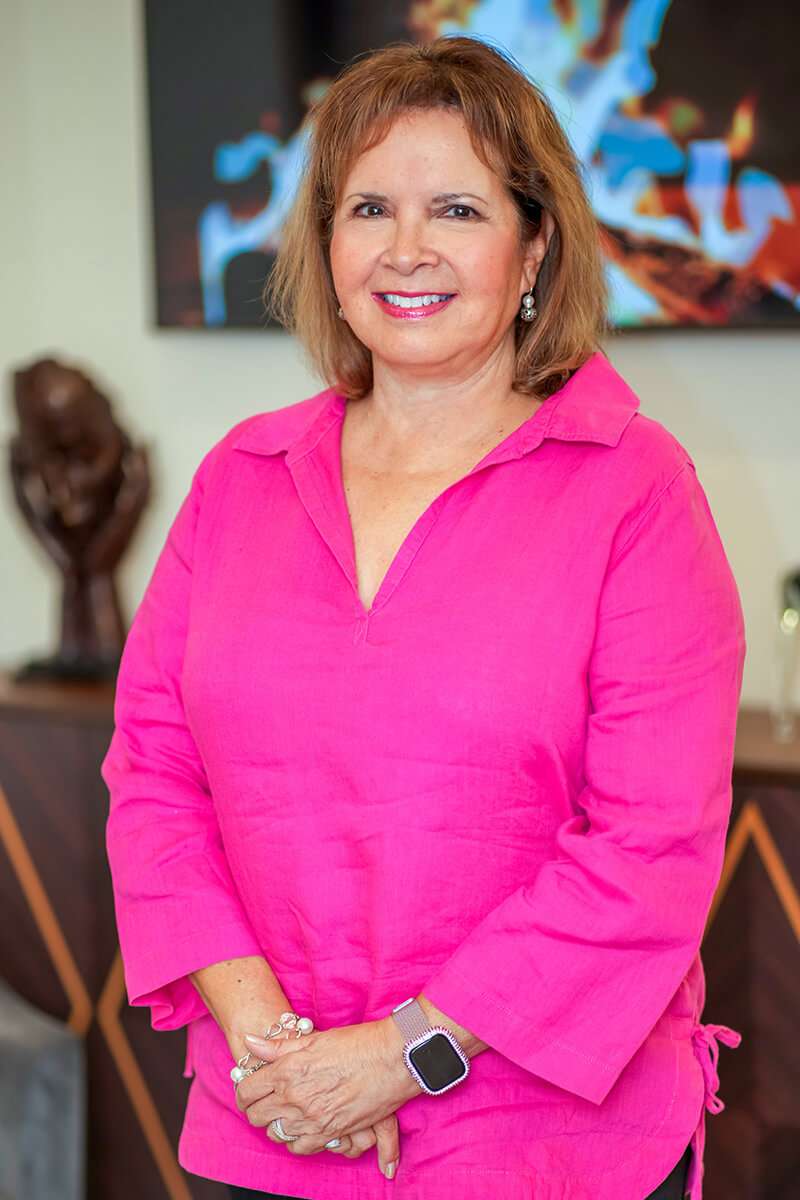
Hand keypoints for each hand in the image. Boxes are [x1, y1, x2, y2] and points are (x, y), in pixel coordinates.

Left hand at [234, 1018, 418, 1176]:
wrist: (393, 1059)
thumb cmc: (357, 1043)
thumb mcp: (314, 1038)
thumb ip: (279, 1046)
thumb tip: (251, 1042)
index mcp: (287, 1070)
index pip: (248, 1090)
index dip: (244, 1091)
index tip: (250, 1090)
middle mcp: (295, 1098)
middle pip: (256, 1116)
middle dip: (256, 1109)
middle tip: (265, 1101)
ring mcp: (312, 1119)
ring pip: (275, 1134)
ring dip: (276, 1124)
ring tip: (285, 1113)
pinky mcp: (330, 1133)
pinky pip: (299, 1147)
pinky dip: (296, 1140)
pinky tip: (302, 1127)